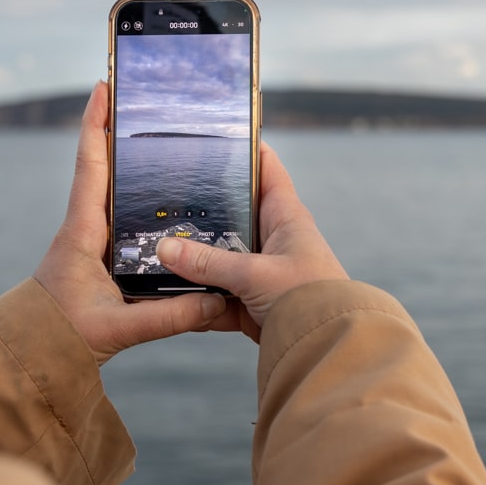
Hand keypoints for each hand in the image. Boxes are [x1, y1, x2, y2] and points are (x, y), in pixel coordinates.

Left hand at [33, 82, 225, 365]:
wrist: (32, 353)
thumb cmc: (63, 336)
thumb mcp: (120, 328)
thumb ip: (170, 316)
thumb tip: (218, 302)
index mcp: (83, 231)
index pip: (89, 164)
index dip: (96, 123)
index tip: (104, 86)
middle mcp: (84, 226)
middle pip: (100, 163)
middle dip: (118, 128)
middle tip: (142, 97)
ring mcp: (90, 239)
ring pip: (109, 187)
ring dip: (127, 160)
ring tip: (157, 134)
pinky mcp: (97, 255)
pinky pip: (118, 213)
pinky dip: (134, 194)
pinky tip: (160, 195)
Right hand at [155, 143, 347, 341]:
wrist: (329, 350)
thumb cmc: (309, 301)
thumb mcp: (255, 275)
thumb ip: (209, 263)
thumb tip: (165, 247)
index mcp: (286, 217)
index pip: (266, 169)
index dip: (244, 148)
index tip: (214, 134)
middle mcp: (274, 240)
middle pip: (233, 213)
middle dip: (202, 210)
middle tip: (164, 195)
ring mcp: (262, 272)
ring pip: (220, 257)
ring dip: (195, 260)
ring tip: (156, 249)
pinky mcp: (253, 304)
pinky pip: (218, 295)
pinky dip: (198, 299)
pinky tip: (170, 297)